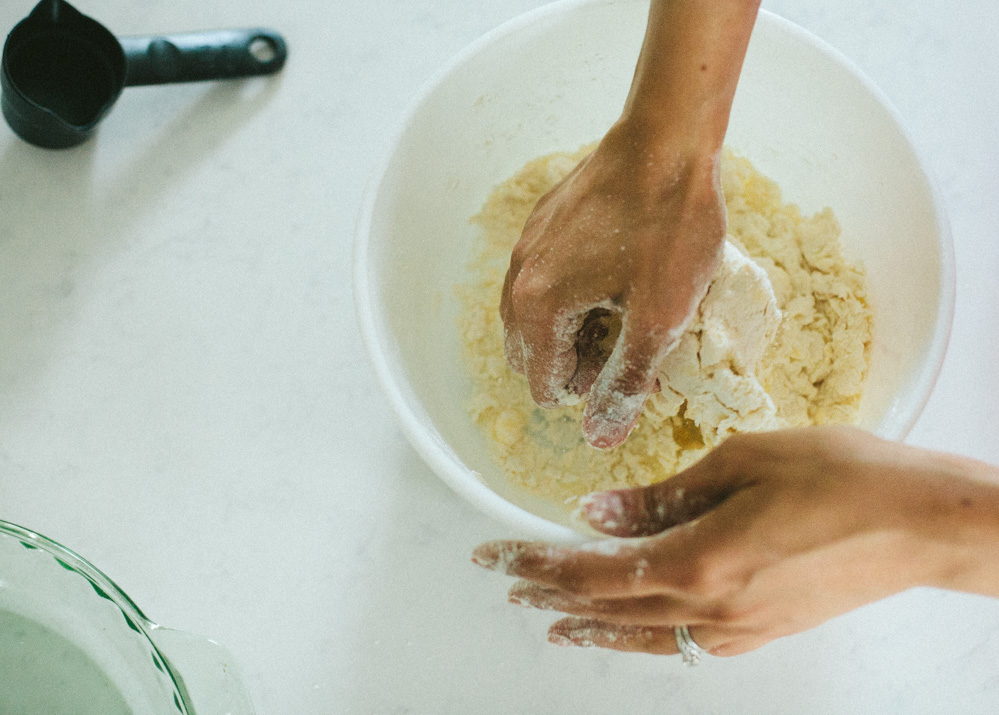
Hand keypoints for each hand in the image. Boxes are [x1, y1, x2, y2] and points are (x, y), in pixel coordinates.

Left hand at [472, 427, 998, 656]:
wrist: (920, 524)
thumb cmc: (841, 477)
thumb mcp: (743, 462)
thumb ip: (663, 493)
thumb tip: (597, 510)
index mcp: (699, 558)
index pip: (592, 570)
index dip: (537, 564)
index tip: (497, 556)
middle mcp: (710, 607)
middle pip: (605, 605)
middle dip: (548, 591)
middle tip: (506, 581)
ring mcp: (736, 629)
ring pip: (639, 633)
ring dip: (586, 623)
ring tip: (547, 619)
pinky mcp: (760, 633)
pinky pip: (679, 640)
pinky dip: (637, 633)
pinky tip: (624, 628)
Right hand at [500, 0, 762, 448]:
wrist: (668, 138)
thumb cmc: (668, 227)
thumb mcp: (659, 318)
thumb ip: (626, 382)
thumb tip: (599, 437)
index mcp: (536, 307)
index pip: (545, 383)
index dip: (590, 390)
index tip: (631, 367)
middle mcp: (518, 278)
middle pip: (531, 352)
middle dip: (575, 362)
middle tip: (629, 343)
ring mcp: (527, 244)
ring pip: (535, 315)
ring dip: (573, 328)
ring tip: (625, 312)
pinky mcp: (544, 220)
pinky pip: (543, 277)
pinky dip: (570, 293)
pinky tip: (614, 274)